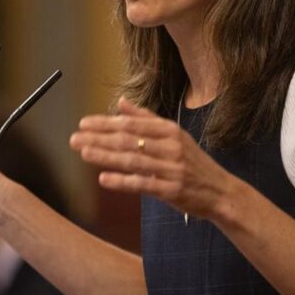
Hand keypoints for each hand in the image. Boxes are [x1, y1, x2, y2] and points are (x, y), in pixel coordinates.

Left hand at [70, 97, 234, 220]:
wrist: (220, 192)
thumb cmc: (192, 163)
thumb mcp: (174, 136)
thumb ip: (146, 119)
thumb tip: (122, 102)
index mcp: (169, 131)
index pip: (131, 124)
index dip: (105, 123)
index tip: (83, 123)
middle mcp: (171, 147)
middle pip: (129, 140)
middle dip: (99, 138)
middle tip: (74, 138)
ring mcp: (172, 169)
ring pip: (133, 160)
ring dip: (106, 156)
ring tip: (84, 152)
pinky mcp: (172, 190)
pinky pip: (142, 184)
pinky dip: (122, 181)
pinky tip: (103, 180)